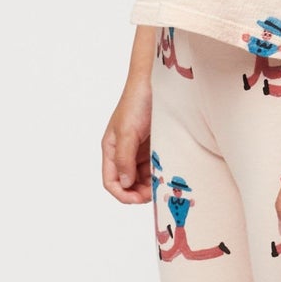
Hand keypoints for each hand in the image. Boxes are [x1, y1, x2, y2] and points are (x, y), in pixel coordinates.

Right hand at [102, 77, 153, 202]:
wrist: (156, 82)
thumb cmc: (137, 102)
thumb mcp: (127, 131)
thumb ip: (124, 158)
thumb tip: (124, 183)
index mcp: (111, 149)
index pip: (111, 181)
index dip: (123, 194)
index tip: (139, 199)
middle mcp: (124, 152)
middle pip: (128, 183)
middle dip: (140, 192)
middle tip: (157, 193)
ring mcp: (140, 150)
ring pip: (143, 177)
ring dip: (152, 184)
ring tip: (165, 184)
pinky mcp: (155, 146)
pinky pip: (156, 167)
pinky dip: (161, 174)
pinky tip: (169, 174)